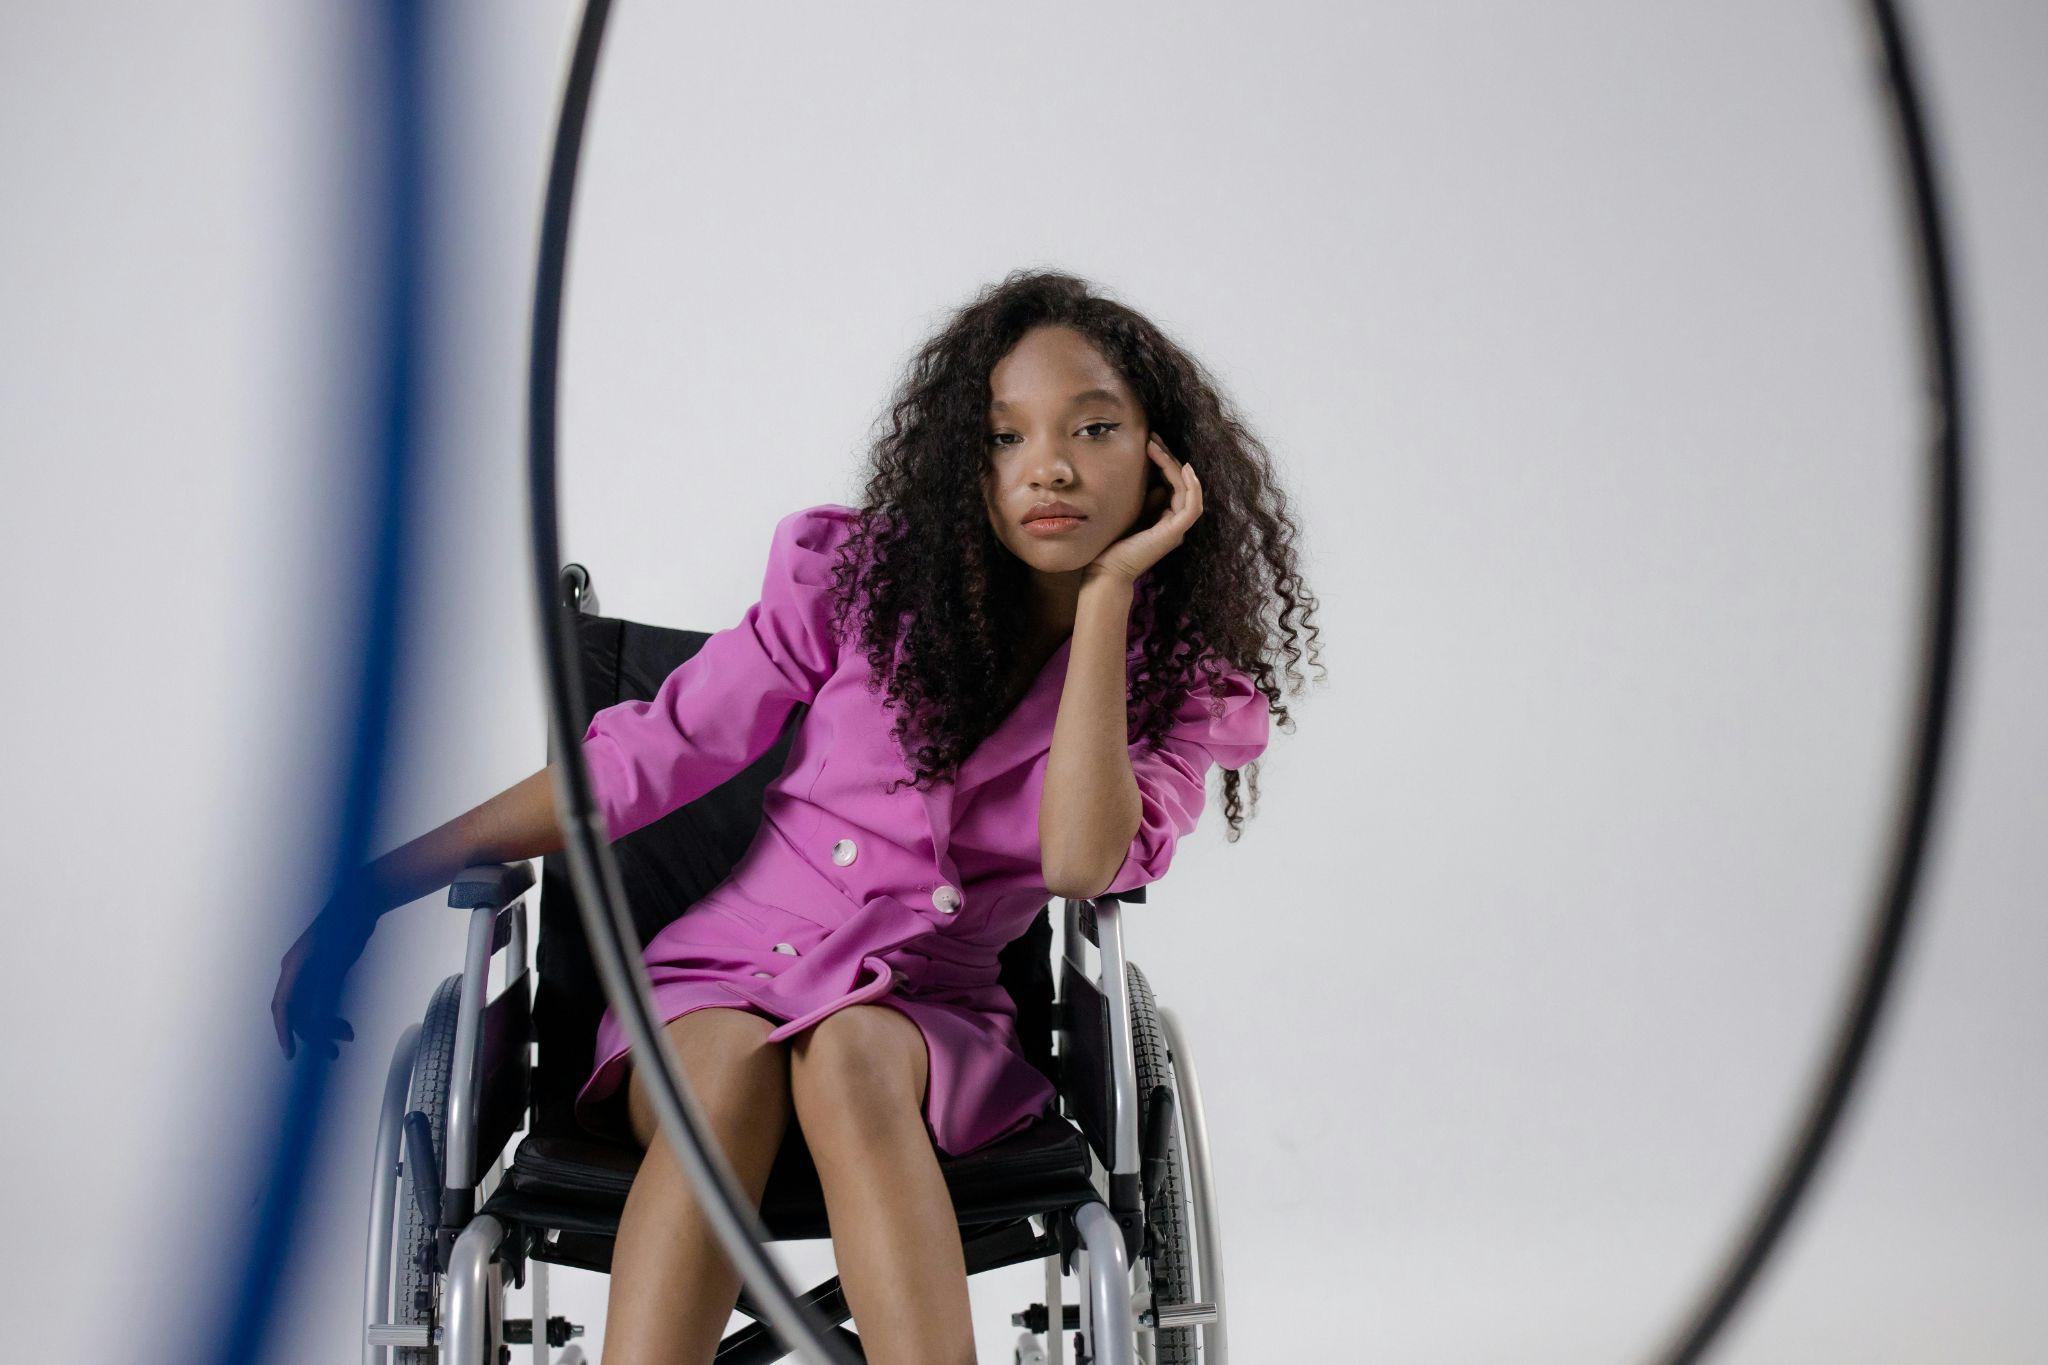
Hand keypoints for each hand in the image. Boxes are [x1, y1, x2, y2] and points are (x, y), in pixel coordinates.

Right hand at [271, 885, 377, 1060]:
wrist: (362, 904)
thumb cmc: (346, 926)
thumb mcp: (336, 961)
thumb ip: (325, 990)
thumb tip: (314, 1021)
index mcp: (293, 967)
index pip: (283, 1006)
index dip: (284, 1031)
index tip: (290, 1052)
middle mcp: (297, 972)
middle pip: (298, 1012)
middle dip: (314, 1034)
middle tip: (333, 1052)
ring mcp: (310, 973)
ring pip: (312, 1010)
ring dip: (327, 1026)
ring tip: (348, 1037)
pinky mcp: (325, 974)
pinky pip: (323, 1002)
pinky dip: (333, 1015)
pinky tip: (346, 1026)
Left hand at [1086, 433, 1202, 584]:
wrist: (1106, 570)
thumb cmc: (1112, 544)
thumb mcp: (1129, 512)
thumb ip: (1144, 497)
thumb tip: (1154, 479)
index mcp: (1165, 518)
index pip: (1172, 483)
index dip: (1165, 460)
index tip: (1149, 442)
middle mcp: (1175, 523)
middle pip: (1181, 483)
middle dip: (1169, 457)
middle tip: (1152, 437)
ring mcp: (1177, 528)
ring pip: (1188, 490)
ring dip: (1175, 465)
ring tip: (1156, 446)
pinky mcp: (1175, 533)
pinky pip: (1192, 505)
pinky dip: (1192, 486)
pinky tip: (1183, 467)